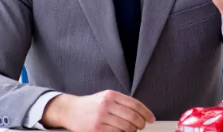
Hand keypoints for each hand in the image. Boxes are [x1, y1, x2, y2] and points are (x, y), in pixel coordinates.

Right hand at [41, 90, 155, 131]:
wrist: (70, 110)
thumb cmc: (90, 105)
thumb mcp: (105, 97)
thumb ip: (121, 102)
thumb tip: (140, 112)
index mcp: (111, 95)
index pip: (135, 104)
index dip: (146, 112)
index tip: (151, 119)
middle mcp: (107, 104)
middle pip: (132, 116)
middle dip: (140, 123)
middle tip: (141, 126)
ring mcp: (101, 117)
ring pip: (126, 127)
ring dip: (132, 131)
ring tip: (131, 130)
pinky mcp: (97, 128)